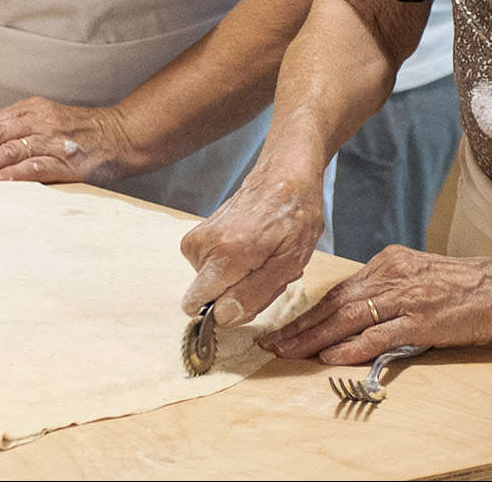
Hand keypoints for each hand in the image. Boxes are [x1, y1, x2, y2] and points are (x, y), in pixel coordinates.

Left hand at [0, 96, 135, 185]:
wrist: (127, 136)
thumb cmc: (92, 133)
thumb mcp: (56, 118)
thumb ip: (29, 126)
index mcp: (36, 108)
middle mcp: (42, 120)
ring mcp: (55, 141)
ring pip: (8, 151)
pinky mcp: (67, 161)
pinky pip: (32, 167)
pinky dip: (11, 175)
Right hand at [180, 164, 323, 326]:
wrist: (283, 176)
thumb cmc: (294, 215)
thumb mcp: (288, 262)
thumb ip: (254, 293)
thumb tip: (222, 317)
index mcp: (225, 255)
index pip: (197, 305)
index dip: (226, 311)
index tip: (252, 296)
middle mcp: (203, 246)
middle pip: (211, 297)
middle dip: (241, 294)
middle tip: (269, 272)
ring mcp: (198, 239)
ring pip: (213, 285)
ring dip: (242, 280)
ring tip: (266, 258)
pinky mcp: (199, 236)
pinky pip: (212, 269)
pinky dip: (235, 267)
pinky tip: (255, 251)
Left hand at [259, 245, 491, 364]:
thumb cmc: (460, 286)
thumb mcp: (415, 275)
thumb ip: (383, 289)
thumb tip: (350, 312)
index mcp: (387, 263)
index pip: (338, 291)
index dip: (308, 312)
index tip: (285, 327)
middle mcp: (391, 276)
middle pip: (334, 304)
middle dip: (300, 326)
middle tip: (272, 342)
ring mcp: (405, 298)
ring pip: (347, 318)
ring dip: (313, 339)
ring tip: (287, 353)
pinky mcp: (420, 320)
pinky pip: (377, 336)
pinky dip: (349, 347)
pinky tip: (327, 356)